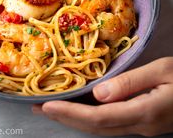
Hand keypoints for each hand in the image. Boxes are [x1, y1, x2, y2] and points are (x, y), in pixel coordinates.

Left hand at [32, 57, 172, 135]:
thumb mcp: (162, 71)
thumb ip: (131, 82)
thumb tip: (99, 93)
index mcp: (144, 112)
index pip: (98, 117)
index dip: (70, 113)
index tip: (47, 106)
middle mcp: (139, 126)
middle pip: (95, 127)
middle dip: (64, 119)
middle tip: (38, 109)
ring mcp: (141, 128)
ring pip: (101, 128)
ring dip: (74, 120)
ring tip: (51, 110)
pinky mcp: (143, 123)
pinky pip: (110, 124)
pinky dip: (89, 118)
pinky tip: (79, 111)